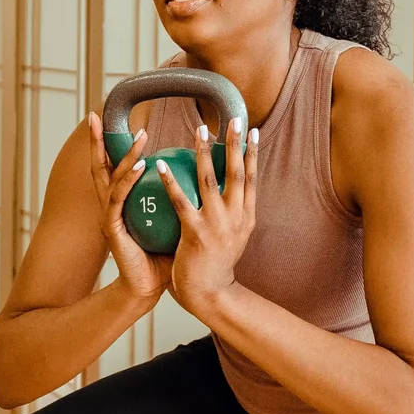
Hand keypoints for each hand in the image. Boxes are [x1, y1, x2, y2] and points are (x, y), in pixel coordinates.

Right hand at [85, 112, 168, 302]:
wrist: (150, 286)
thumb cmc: (162, 253)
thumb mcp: (171, 219)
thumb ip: (177, 195)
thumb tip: (202, 170)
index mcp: (122, 201)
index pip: (114, 165)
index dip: (109, 142)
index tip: (107, 117)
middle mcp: (111, 204)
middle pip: (100, 165)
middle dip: (96, 140)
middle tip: (95, 116)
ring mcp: (109, 215)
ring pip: (111, 177)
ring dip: (125, 154)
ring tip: (140, 135)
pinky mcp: (112, 228)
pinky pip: (119, 199)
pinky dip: (129, 179)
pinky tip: (142, 164)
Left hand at [157, 121, 258, 322]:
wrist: (211, 295)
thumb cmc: (217, 264)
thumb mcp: (234, 236)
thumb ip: (234, 213)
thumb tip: (230, 190)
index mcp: (247, 217)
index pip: (252, 178)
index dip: (253, 153)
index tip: (252, 130)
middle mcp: (237, 217)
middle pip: (237, 173)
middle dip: (235, 144)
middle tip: (232, 118)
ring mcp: (217, 225)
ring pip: (211, 180)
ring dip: (204, 153)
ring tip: (199, 130)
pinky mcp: (196, 234)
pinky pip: (181, 201)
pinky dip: (171, 181)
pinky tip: (160, 164)